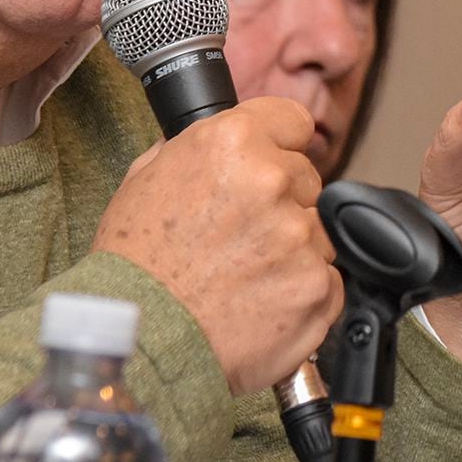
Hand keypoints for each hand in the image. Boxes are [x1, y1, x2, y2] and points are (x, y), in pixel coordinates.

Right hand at [94, 97, 342, 394]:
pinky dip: (302, 293)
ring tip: (243, 276)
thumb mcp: (145, 178)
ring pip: (316, 232)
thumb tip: (221, 135)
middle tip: (239, 236)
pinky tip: (261, 303)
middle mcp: (272, 181)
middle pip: (305, 179)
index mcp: (232, 143)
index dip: (280, 144)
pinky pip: (327, 280)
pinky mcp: (316, 286)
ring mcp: (299, 236)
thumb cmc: (134, 264)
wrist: (139, 340)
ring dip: (291, 250)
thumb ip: (194, 148)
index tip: (273, 161)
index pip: (293, 121)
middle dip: (281, 202)